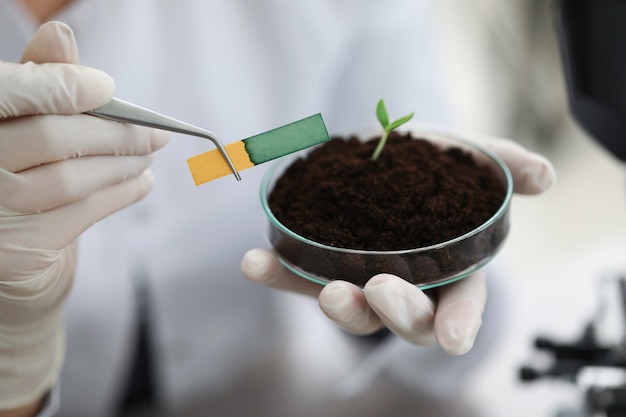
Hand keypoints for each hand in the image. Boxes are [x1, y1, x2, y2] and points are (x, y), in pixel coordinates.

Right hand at [0, 22, 168, 411]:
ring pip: (70, 178)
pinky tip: (141, 184)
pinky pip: (80, 214)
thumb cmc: (15, 176)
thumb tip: (61, 33)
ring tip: (148, 157)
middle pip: (52, 137)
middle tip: (155, 135)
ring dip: (123, 165)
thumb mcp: (18, 125)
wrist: (5, 254)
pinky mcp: (15, 252)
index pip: (11, 93)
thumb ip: (37, 82)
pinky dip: (119, 195)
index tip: (107, 88)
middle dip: (115, 133)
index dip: (63, 86)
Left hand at [241, 134, 554, 354]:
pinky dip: (277, 272)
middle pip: (404, 318)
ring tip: (327, 291)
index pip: (462, 305)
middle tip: (381, 290)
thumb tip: (544, 175)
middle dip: (395, 312)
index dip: (460, 324)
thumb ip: (503, 165)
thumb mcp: (469, 159)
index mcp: (450, 269)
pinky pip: (298, 277)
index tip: (453, 339)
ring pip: (351, 310)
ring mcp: (360, 280)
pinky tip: (255, 261)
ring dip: (337, 305)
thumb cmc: (434, 166)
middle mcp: (405, 285)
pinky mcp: (320, 268)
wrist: (385, 156)